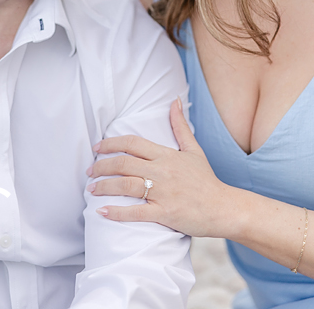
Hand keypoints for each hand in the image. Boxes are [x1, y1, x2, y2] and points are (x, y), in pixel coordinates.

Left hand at [87, 97, 236, 237]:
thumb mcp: (194, 150)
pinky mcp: (165, 213)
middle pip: (124, 164)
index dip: (111, 143)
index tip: (96, 147)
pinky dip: (117, 212)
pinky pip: (136, 212)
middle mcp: (164, 171)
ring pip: (126, 186)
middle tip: (89, 171)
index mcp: (168, 156)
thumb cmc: (206, 179)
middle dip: (101, 166)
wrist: (223, 207)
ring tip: (91, 189)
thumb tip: (174, 100)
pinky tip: (102, 212)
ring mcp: (164, 193)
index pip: (133, 143)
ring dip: (104, 186)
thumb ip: (180, 126)